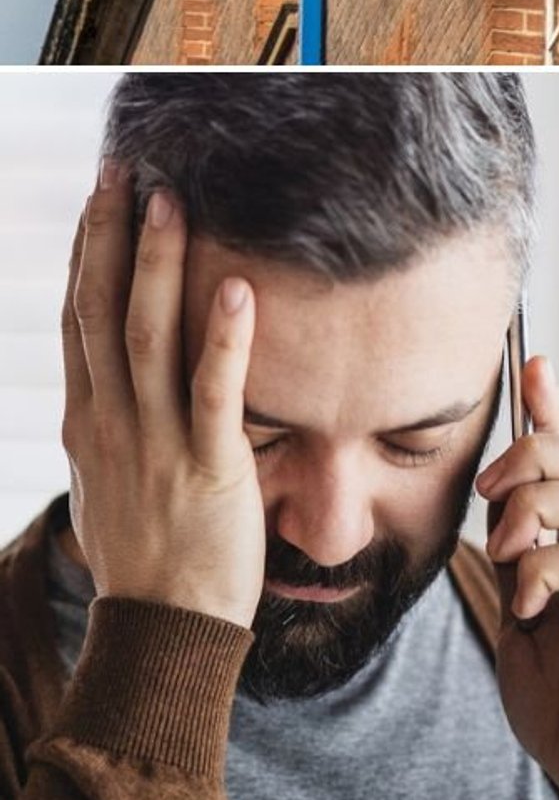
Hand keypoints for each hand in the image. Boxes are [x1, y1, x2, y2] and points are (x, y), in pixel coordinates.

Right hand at [61, 164, 264, 628]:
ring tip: (172, 201)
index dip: (89, 253)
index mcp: (87, 422)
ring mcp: (155, 444)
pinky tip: (238, 289)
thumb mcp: (114, 487)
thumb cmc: (152, 562)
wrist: (167, 629)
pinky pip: (215, 392)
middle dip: (111, 235)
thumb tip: (103, 401)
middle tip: (128, 170)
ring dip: (159, 264)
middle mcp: (110, 422)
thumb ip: (110, 434)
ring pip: (147, 336)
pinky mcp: (209, 468)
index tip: (102, 197)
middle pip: (100, 310)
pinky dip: (225, 338)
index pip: (80, 319)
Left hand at [478, 356, 558, 799]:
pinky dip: (543, 569)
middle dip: (537, 456)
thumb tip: (498, 503)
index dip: (557, 406)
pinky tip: (527, 606)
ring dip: (537, 510)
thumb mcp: (526, 612)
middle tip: (492, 497)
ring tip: (509, 555)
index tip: (531, 362)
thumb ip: (519, 557)